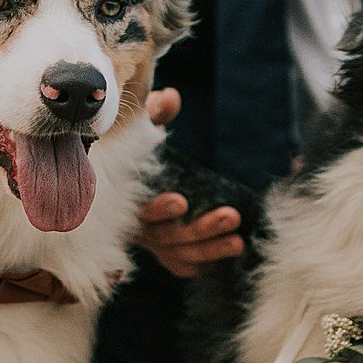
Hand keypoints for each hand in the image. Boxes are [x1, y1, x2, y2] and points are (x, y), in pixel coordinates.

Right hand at [135, 92, 242, 277]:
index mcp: (128, 198)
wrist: (123, 174)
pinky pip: (182, 265)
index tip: (181, 200)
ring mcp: (153, 241)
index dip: (160, 209)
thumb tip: (170, 98)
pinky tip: (226, 260)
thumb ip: (154, 114)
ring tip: (239, 242)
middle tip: (230, 217)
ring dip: (211, 249)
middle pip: (168, 237)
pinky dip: (202, 265)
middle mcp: (139, 225)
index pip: (141, 209)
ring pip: (180, 253)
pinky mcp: (165, 251)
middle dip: (201, 229)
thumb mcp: (141, 128)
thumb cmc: (134, 148)